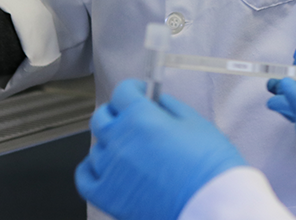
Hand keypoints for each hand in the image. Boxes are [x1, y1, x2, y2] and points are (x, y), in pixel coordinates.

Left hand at [76, 79, 245, 219]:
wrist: (210, 205)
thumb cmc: (209, 165)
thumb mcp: (195, 123)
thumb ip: (170, 106)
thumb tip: (155, 101)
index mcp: (140, 117)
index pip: (123, 92)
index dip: (134, 89)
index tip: (141, 93)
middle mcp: (119, 140)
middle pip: (102, 117)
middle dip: (117, 113)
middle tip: (134, 118)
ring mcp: (109, 169)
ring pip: (97, 146)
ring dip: (111, 142)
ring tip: (131, 149)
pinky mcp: (106, 196)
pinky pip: (84, 176)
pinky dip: (92, 168)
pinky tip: (107, 167)